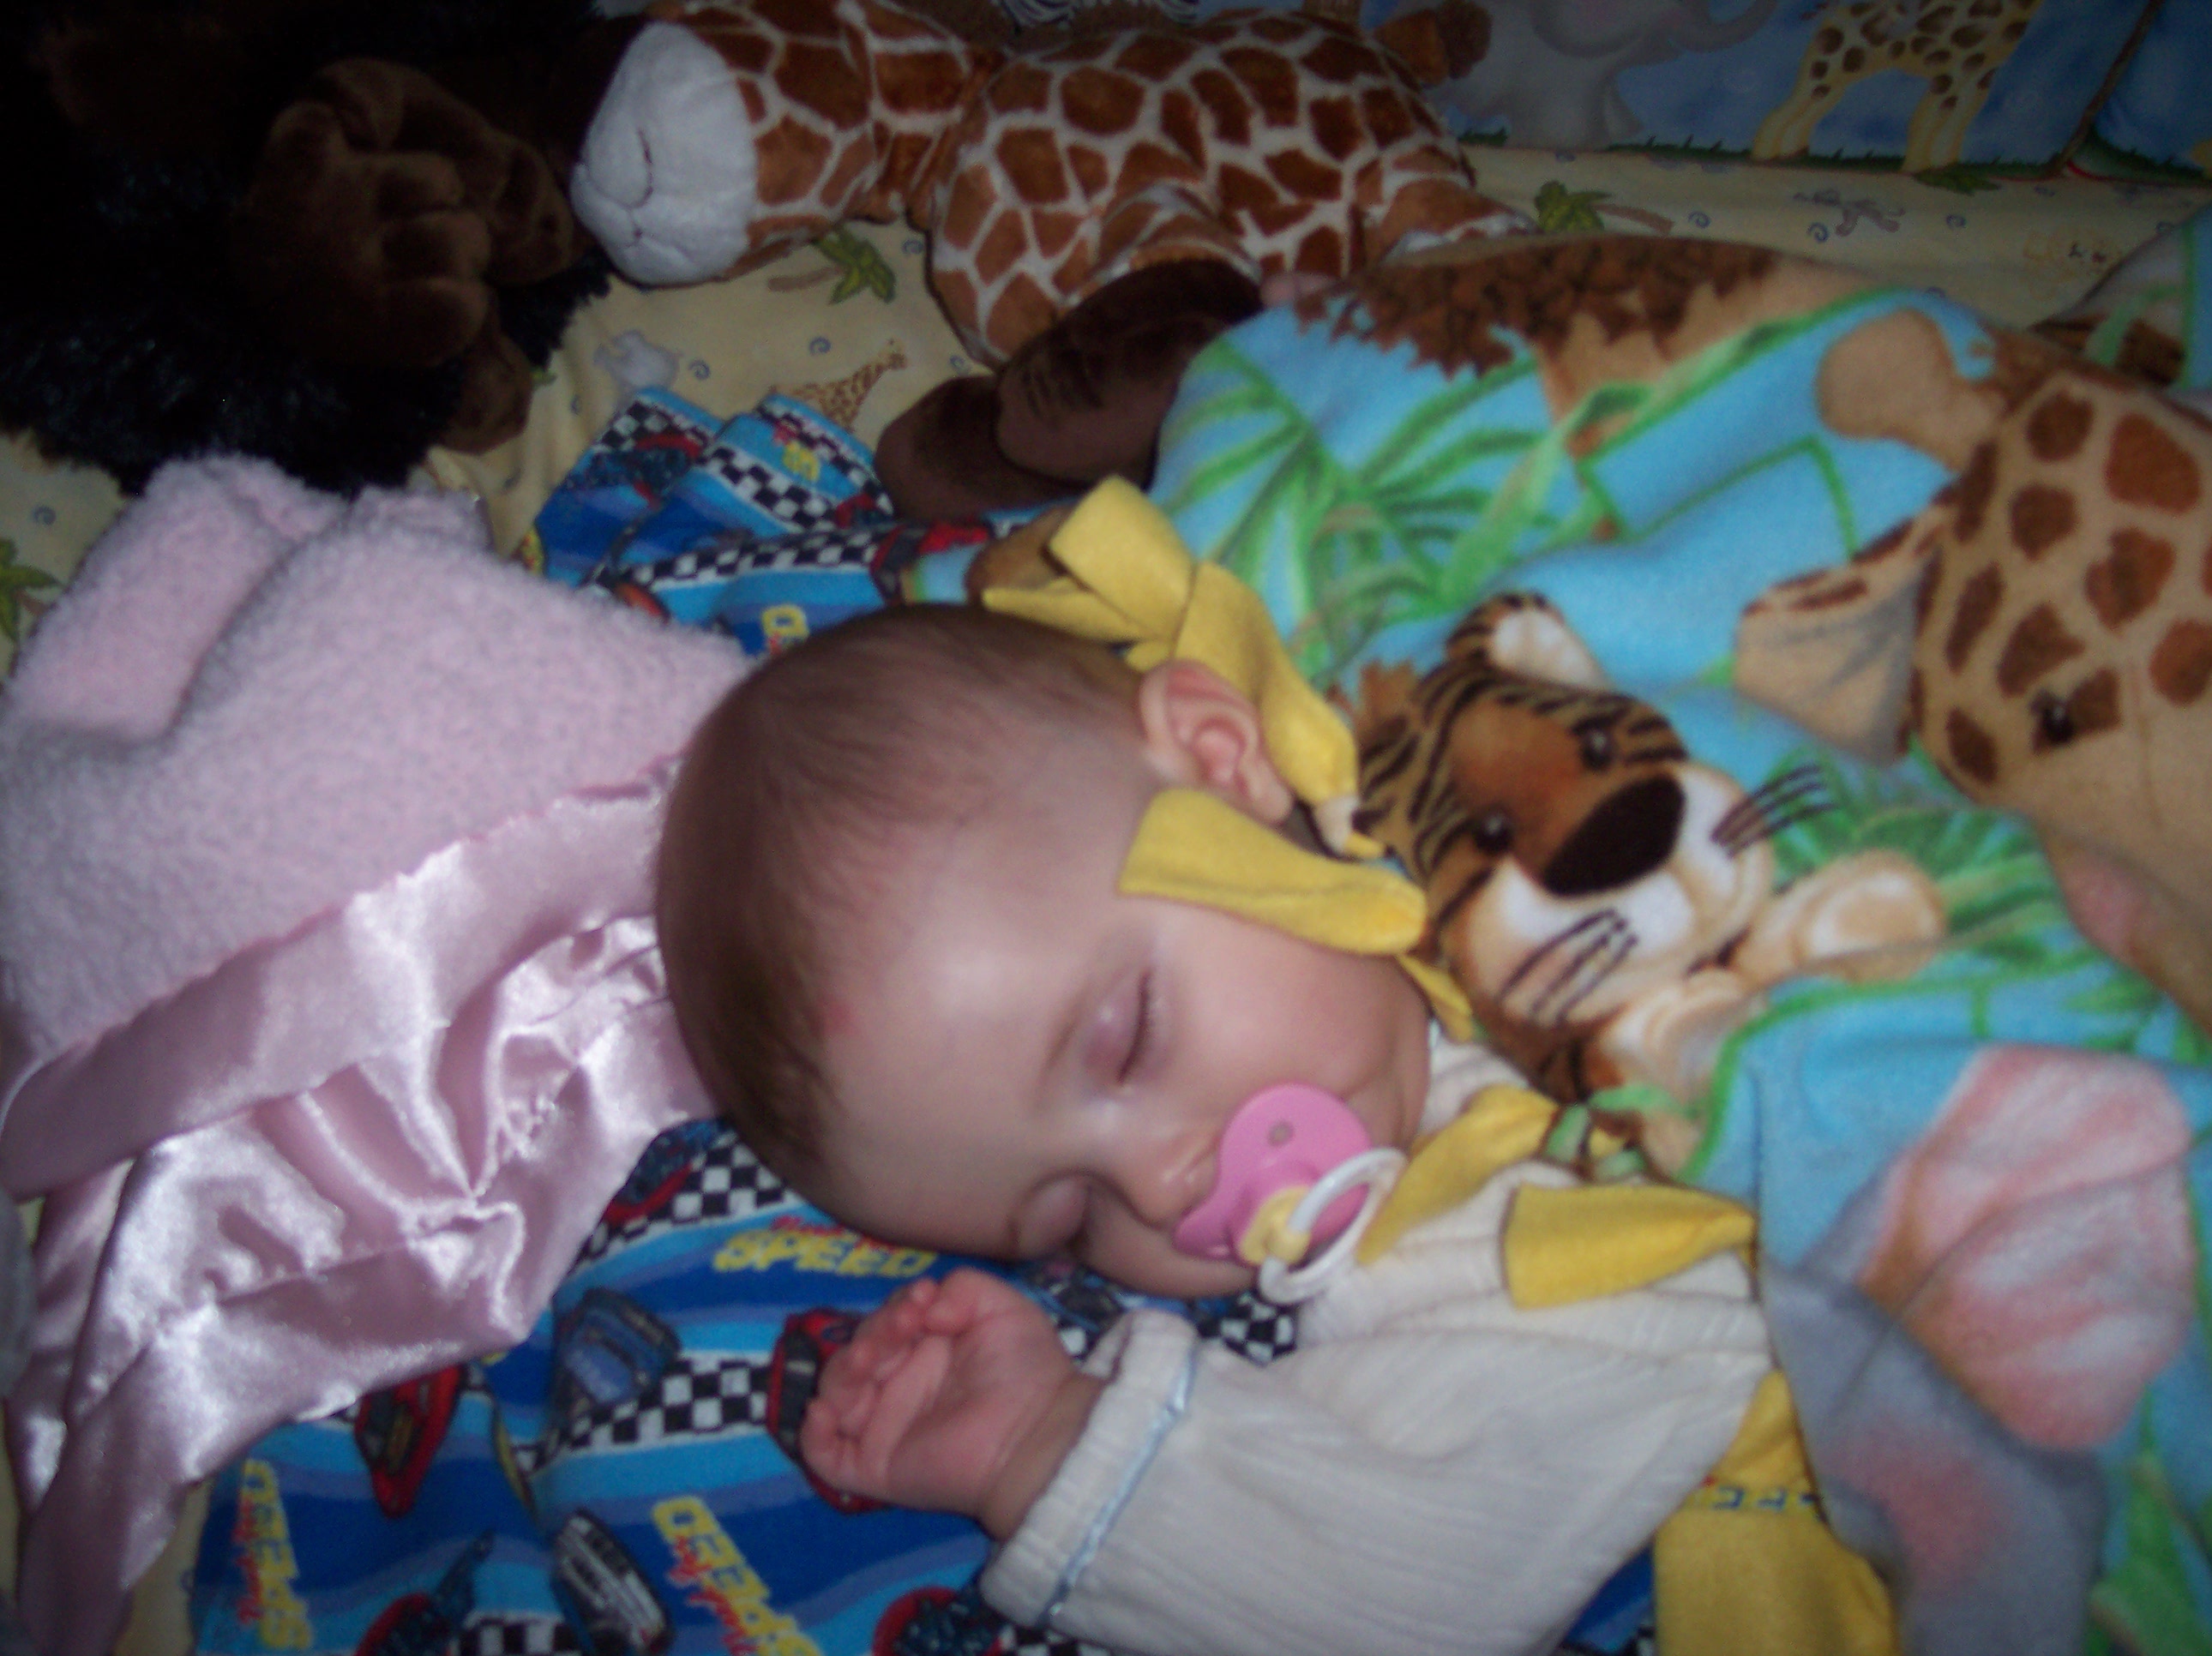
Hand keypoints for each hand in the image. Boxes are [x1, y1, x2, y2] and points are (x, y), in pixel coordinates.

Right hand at [800, 1269, 1102, 1538]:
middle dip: (873, 1331)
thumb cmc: (1026, 1369)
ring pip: (837, 1393)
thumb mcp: (1000, 1306)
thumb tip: (923, 1306)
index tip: (922, 1299)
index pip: (885, 1323)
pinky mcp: (876, 1467)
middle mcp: (900, 1386)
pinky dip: (813, 1432)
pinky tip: (827, 1408)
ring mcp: (884, 1427)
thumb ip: (960, 1287)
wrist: (1037, 1431)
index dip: (895, 1307)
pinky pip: (824, 1454)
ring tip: (869, 1356)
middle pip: (857, 1351)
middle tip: (905, 1325)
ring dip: (843, 1367)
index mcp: (925, 1351)